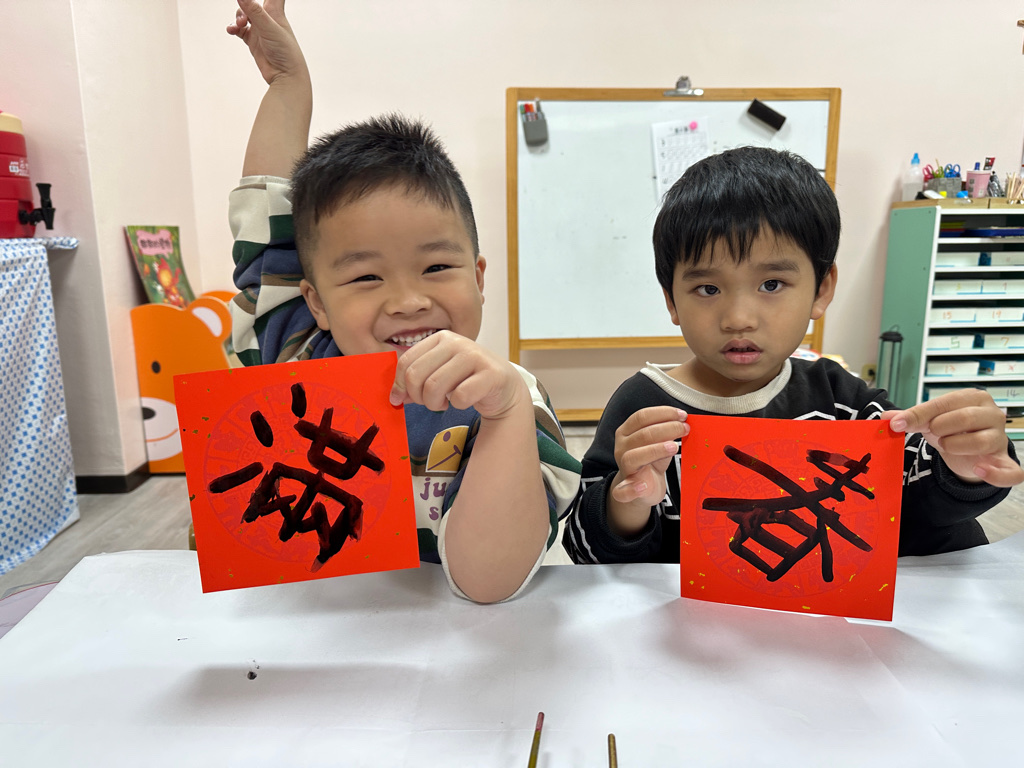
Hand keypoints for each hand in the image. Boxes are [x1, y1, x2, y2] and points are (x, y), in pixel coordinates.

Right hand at [227, 0, 307, 85]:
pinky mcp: (253, 41)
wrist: (286, 76)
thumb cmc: (287, 52)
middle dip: (244, 3)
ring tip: (240, 25)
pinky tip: (232, 30)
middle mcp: (267, 19)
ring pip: (243, 15)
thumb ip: (254, 10)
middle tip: (243, 8)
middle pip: (251, 2)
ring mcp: (259, 30)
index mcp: (275, 11)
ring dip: (238, 17)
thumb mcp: (269, 27)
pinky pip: (239, 30)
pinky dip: (234, 28)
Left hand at [388, 332, 527, 419]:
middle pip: (416, 375)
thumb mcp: (439, 373)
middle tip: (429, 403)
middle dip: (418, 397)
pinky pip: (460, 397)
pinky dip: (458, 405)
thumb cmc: (466, 379)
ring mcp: (475, 356)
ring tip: (444, 403)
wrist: (503, 386)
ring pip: (435, 387)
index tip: (402, 399)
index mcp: (440, 338)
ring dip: (435, 404)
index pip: (406, 362)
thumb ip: (416, 380)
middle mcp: (457, 342)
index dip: (399, 385)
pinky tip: (463, 401)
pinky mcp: (491, 374)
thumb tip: (395, 397)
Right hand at [610, 406, 688, 507]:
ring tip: (675, 447)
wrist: (643, 488)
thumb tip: (683, 422)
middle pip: (642, 434)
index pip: (642, 417)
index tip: (682, 415)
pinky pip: (622, 491)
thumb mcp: (658, 443)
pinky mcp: (625, 489)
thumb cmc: (651, 462)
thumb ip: (666, 432)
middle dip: (667, 428)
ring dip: (656, 450)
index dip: (663, 413)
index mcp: (626, 432)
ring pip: (634, 457)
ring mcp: (623, 467)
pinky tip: (642, 486)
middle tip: (685, 429)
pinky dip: (632, 489)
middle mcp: (622, 447)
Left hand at [886, 389, 1023, 485]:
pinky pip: (1010, 471)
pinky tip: (978, 469)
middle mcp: (992, 414)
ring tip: (948, 446)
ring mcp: (1000, 439)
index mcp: (972, 398)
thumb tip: (886, 417)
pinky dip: (995, 474)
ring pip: (981, 441)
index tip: (897, 424)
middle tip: (934, 435)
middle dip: (940, 429)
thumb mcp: (928, 421)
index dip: (918, 414)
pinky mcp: (1004, 462)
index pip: (944, 403)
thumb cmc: (949, 429)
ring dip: (955, 446)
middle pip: (964, 418)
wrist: (966, 451)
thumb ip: (909, 418)